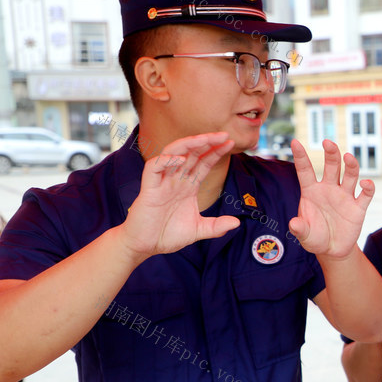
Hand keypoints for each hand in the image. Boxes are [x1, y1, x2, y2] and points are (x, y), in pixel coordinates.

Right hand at [120, 132, 237, 259]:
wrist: (145, 247)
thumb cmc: (167, 235)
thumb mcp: (198, 230)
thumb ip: (216, 226)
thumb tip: (237, 223)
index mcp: (187, 186)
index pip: (203, 163)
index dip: (215, 152)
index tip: (230, 143)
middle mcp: (175, 180)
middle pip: (191, 153)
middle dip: (207, 142)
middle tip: (224, 134)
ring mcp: (161, 182)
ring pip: (173, 153)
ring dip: (189, 144)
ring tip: (206, 139)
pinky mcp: (148, 189)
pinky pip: (154, 167)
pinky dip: (166, 161)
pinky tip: (181, 159)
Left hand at [288, 139, 374, 259]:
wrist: (333, 249)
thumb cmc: (315, 237)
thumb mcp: (304, 236)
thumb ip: (300, 229)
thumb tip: (294, 223)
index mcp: (312, 191)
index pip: (305, 170)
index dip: (300, 157)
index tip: (295, 142)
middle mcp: (329, 189)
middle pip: (331, 166)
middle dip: (331, 153)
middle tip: (327, 142)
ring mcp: (345, 196)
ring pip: (349, 175)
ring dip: (350, 165)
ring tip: (348, 157)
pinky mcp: (358, 207)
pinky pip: (365, 194)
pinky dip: (368, 187)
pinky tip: (366, 183)